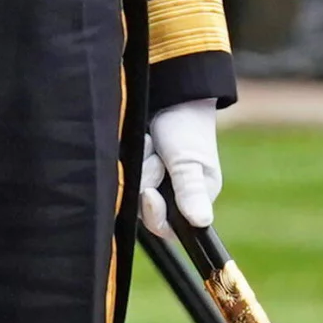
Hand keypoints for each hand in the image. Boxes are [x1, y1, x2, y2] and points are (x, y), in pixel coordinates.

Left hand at [140, 97, 221, 239]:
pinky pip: (120, 173)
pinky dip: (129, 157)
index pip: (167, 226)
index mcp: (190, 200)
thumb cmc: (187, 129)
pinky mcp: (132, 167)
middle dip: (146, 180)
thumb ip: (192, 190)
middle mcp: (168, 194)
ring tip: (149, 141)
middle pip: (143, 207)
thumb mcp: (189, 160)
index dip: (155, 214)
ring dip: (139, 165)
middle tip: (155, 155)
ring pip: (131, 189)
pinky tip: (138, 140)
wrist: (169, 96)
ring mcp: (148, 180)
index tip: (150, 193)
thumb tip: (201, 221)